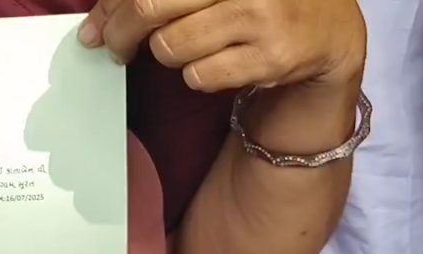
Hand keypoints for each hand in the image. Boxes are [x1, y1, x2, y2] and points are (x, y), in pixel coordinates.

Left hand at [78, 0, 365, 91]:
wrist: (328, 32)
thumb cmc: (255, 3)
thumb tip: (97, 21)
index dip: (110, 5)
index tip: (94, 26)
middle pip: (149, 5)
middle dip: (120, 33)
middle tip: (114, 48)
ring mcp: (261, 14)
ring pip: (171, 46)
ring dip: (168, 54)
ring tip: (189, 48)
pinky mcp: (271, 57)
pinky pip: (199, 76)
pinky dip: (197, 77)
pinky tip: (217, 65)